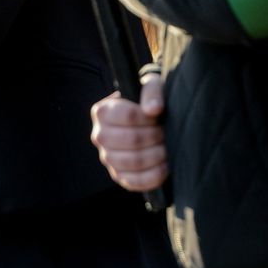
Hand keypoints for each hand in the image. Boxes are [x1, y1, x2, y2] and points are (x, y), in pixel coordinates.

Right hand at [90, 70, 167, 190]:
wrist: (149, 120)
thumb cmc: (148, 101)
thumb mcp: (151, 86)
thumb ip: (152, 91)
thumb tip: (153, 109)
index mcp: (102, 111)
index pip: (127, 116)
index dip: (148, 118)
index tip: (158, 116)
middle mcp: (100, 136)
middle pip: (132, 139)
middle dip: (156, 136)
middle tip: (165, 132)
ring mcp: (108, 158)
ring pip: (135, 161)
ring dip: (157, 155)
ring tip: (167, 147)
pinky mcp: (119, 176)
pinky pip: (136, 182)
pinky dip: (155, 175)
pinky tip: (166, 166)